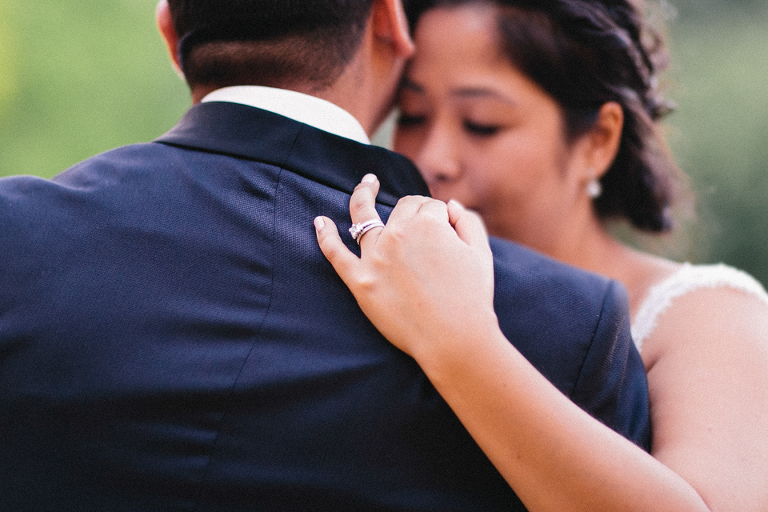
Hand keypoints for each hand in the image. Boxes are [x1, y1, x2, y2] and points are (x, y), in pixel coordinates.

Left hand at [314, 174, 498, 361]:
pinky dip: (325, 236)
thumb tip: (448, 206)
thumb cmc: (472, 298)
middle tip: (423, 227)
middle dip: (414, 211)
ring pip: (365, 216)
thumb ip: (468, 221)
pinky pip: (335, 254)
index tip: (447, 233)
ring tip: (367, 186)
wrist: (454, 340)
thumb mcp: (480, 253)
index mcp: (428, 223)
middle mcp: (398, 234)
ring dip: (364, 196)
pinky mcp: (359, 282)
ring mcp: (375, 257)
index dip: (441, 218)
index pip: (431, 206)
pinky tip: (320, 221)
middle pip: (402, 208)